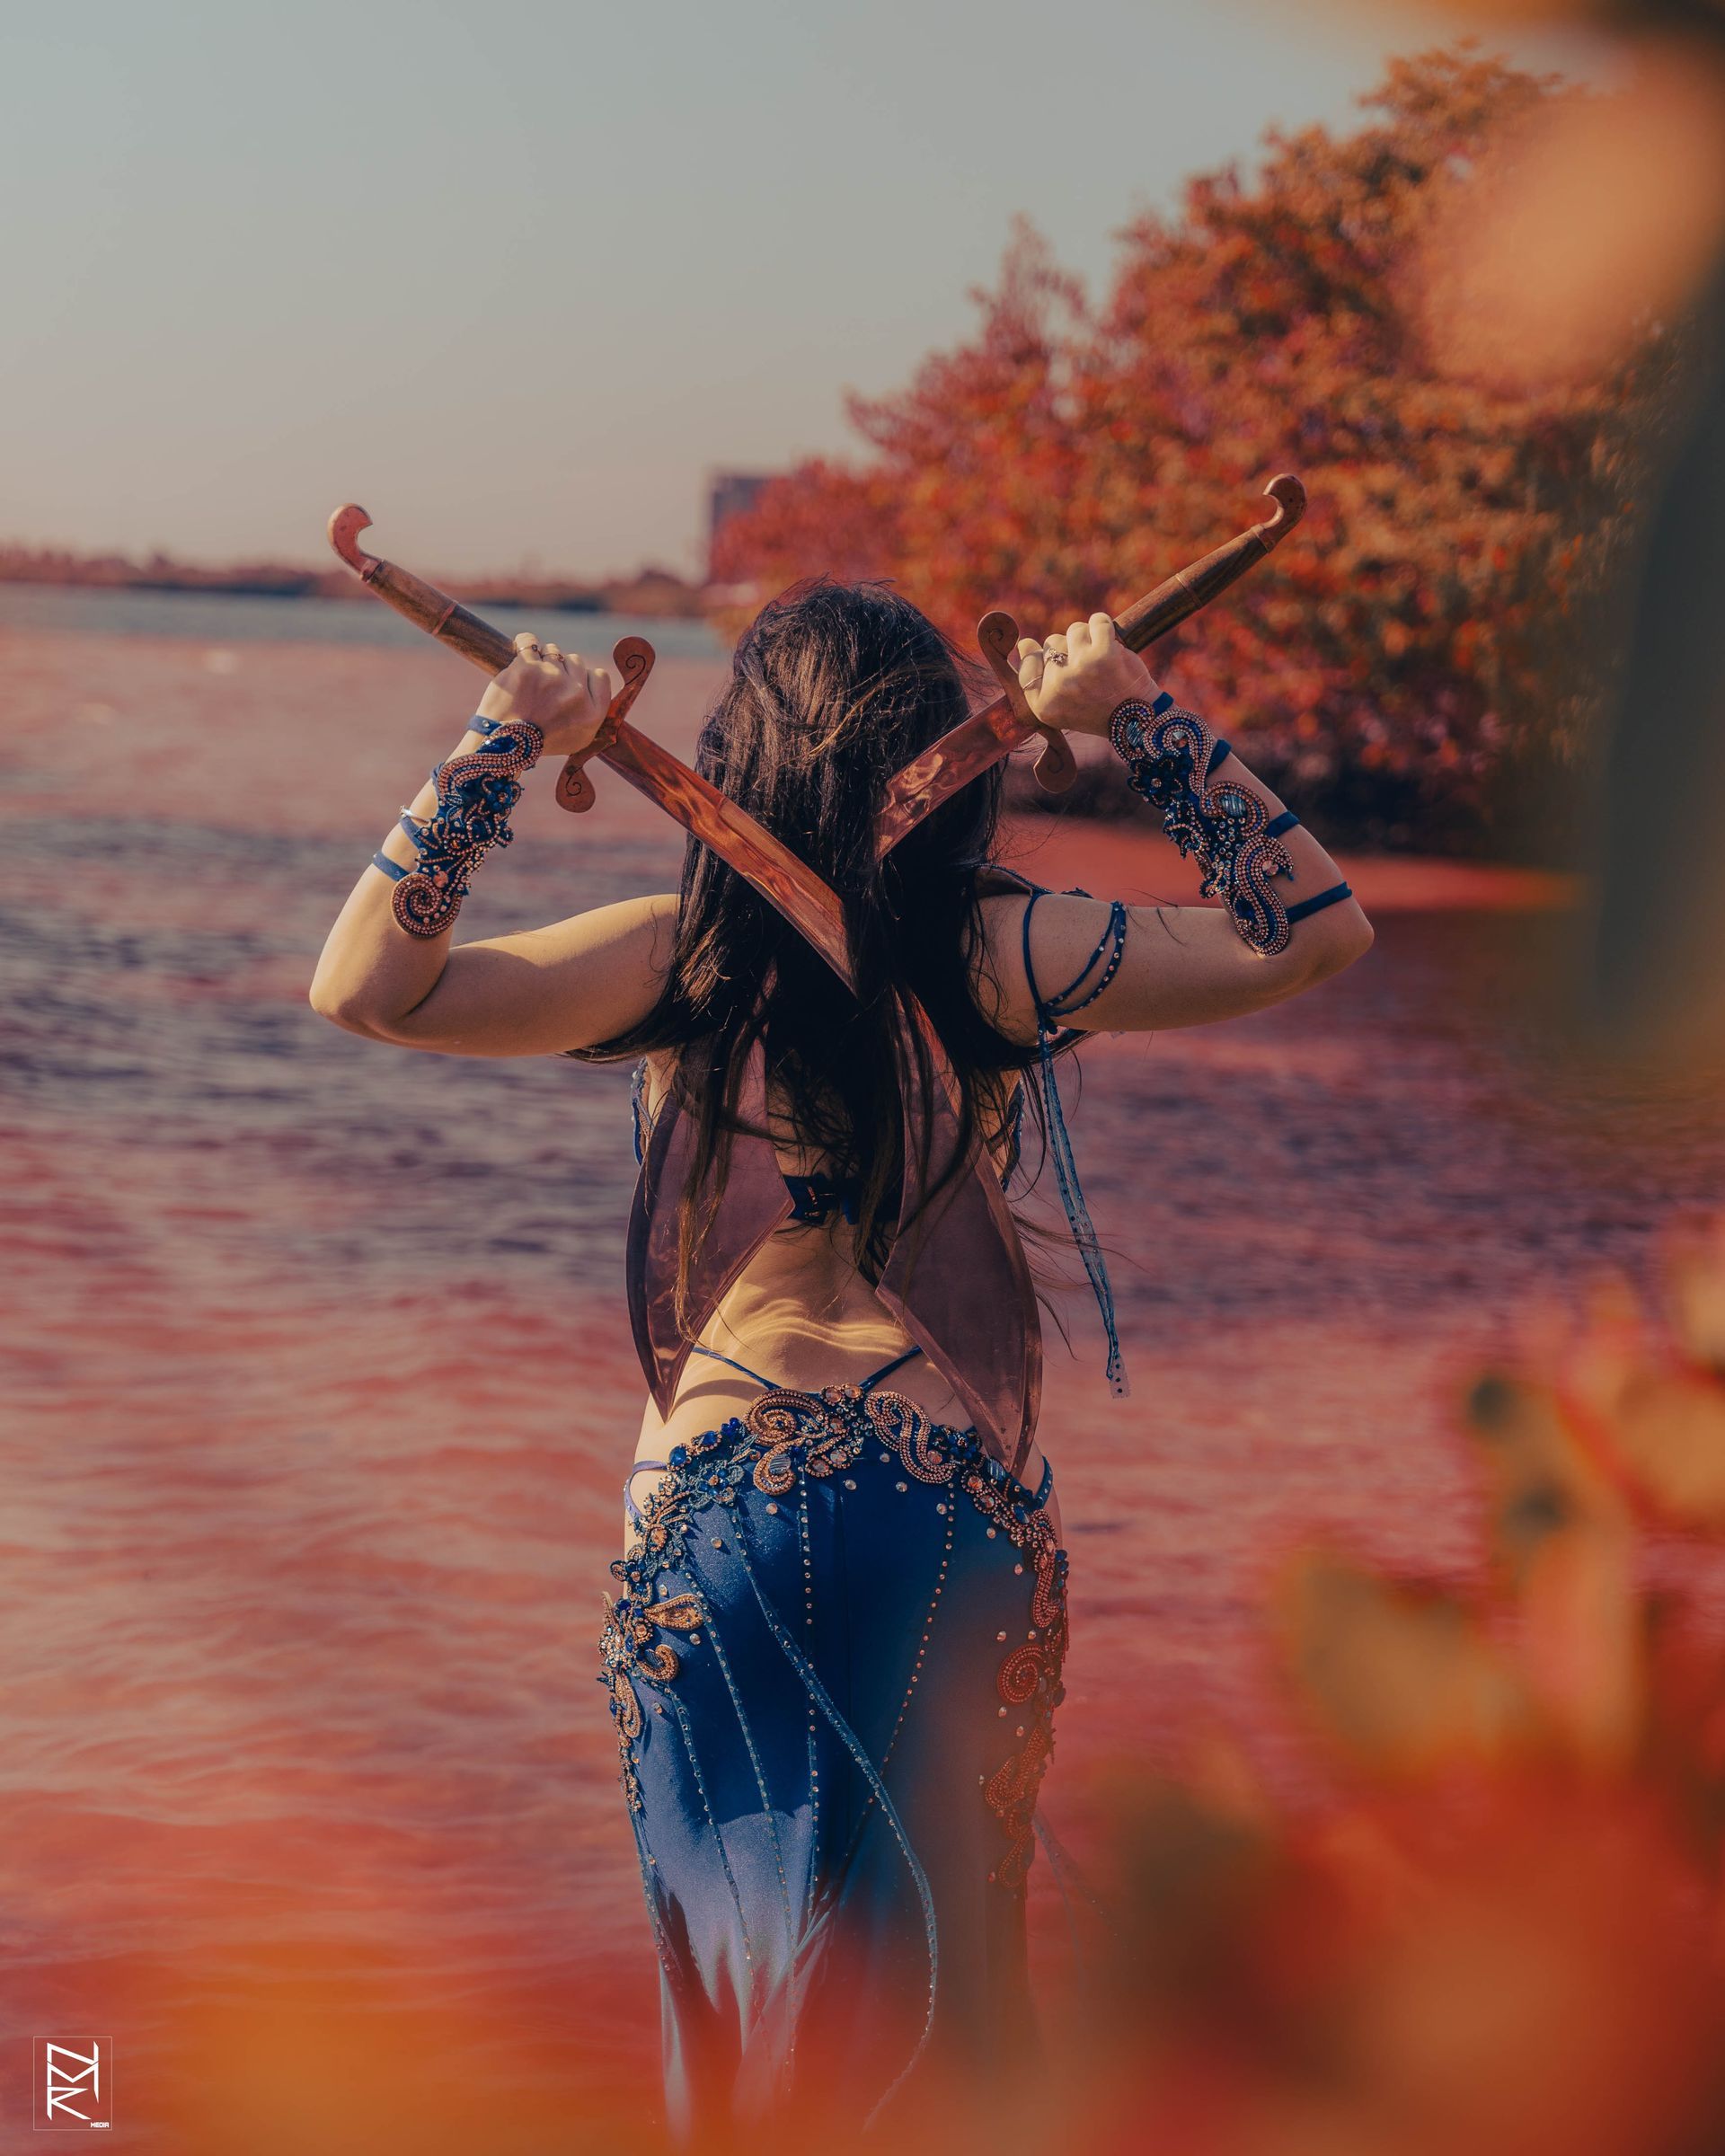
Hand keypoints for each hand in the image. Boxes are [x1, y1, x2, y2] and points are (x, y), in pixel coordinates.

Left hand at [477, 632, 613, 756]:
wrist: (504, 745)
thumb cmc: (539, 743)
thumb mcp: (577, 739)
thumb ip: (590, 712)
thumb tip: (594, 679)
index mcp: (593, 713)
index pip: (599, 676)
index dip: (584, 677)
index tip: (570, 684)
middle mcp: (577, 694)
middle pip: (576, 661)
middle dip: (562, 669)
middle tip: (546, 685)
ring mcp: (553, 678)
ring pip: (553, 650)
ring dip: (542, 659)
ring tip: (531, 677)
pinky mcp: (528, 668)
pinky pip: (529, 641)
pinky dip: (525, 643)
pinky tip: (521, 650)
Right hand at [1014, 615, 1159, 737]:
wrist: (1137, 722)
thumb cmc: (1097, 711)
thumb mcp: (1059, 709)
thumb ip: (1038, 681)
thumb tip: (1024, 643)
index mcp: (1043, 705)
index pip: (1028, 664)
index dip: (1042, 659)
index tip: (1061, 667)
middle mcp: (1058, 687)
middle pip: (1052, 644)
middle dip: (1071, 651)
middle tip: (1089, 673)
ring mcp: (1080, 669)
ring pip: (1074, 631)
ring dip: (1089, 639)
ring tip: (1101, 659)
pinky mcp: (1103, 654)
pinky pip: (1097, 621)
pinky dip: (1105, 626)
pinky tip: (1111, 642)